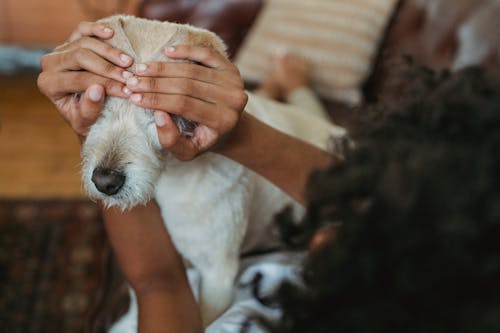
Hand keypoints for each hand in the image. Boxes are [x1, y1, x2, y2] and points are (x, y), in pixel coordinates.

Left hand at [37, 21, 133, 138]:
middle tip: (129, 77)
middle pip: (80, 57)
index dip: (106, 84)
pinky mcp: (71, 41)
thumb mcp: (86, 123)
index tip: (128, 91)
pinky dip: (96, 29)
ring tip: (129, 62)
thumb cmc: (85, 120)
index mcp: (48, 84)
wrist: (85, 113)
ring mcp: (60, 50)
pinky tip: (111, 33)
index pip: (79, 79)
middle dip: (108, 68)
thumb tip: (97, 90)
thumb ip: (89, 109)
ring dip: (109, 52)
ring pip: (84, 42)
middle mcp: (49, 64)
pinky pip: (82, 30)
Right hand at [125, 45, 247, 160]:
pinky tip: (166, 52)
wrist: (232, 128)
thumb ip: (172, 140)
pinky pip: (206, 54)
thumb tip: (159, 115)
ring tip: (141, 69)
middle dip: (155, 83)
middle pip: (186, 85)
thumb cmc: (204, 139)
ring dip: (163, 68)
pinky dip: (186, 50)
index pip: (183, 105)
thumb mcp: (188, 151)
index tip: (134, 98)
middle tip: (132, 82)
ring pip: (192, 69)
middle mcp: (232, 100)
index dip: (156, 100)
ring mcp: (233, 82)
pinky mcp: (231, 68)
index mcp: (222, 121)